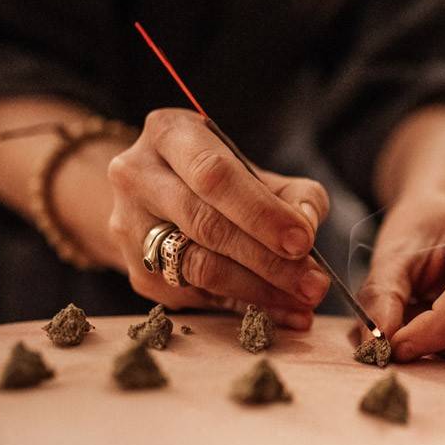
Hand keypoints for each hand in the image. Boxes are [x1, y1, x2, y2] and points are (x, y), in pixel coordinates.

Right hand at [107, 108, 330, 328]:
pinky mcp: (139, 273)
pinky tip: (280, 310)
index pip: (215, 175)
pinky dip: (245, 306)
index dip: (261, 212)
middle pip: (207, 225)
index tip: (302, 240)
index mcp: (169, 134)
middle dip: (268, 259)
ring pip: (199, 267)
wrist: (155, 198)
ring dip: (260, 290)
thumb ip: (293, 192)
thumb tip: (308, 224)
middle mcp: (138, 176)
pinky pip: (198, 296)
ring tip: (303, 300)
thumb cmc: (217, 180)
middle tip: (313, 282)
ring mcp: (131, 227)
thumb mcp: (255, 168)